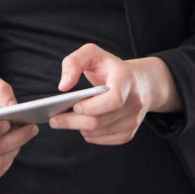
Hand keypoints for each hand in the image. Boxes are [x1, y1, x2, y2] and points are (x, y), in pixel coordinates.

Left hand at [49, 43, 179, 144]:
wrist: (141, 82)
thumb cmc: (110, 67)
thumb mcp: (92, 54)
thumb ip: (74, 62)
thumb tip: (63, 86)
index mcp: (126, 79)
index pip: (115, 98)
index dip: (92, 106)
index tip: (73, 105)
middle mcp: (134, 101)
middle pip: (99, 120)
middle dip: (72, 122)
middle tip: (54, 119)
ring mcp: (133, 119)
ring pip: (98, 132)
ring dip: (78, 128)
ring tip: (65, 120)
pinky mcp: (129, 133)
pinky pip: (103, 139)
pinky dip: (88, 134)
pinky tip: (81, 124)